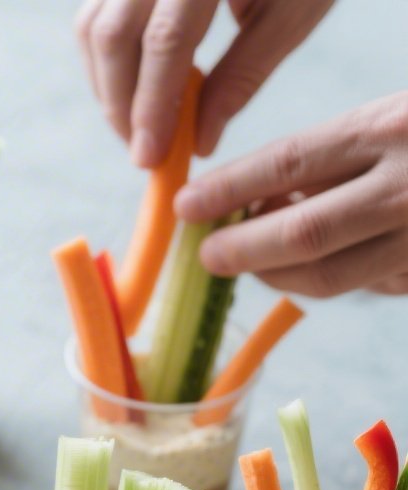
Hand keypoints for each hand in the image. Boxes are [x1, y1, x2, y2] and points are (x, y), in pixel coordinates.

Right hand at [74, 0, 333, 166]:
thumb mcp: (292, 14)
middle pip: (112, 35)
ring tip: (138, 126)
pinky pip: (95, 14)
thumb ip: (242, 76)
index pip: (166, 40)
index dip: (152, 107)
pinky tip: (136, 88)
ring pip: (92, 26)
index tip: (150, 158)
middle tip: (144, 153)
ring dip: (107, 87)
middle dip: (121, 106)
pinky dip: (107, 60)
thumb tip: (198, 143)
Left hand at [174, 94, 407, 297]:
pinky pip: (361, 287)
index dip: (229, 189)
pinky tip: (309, 264)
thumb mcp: (388, 119)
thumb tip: (254, 205)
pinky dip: (326, 277)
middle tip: (207, 254)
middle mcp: (404, 188)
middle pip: (303, 233)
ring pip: (327, 277)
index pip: (290, 163)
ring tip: (252, 260)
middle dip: (243, 249)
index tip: (186, 205)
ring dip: (276, 274)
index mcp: (387, 130)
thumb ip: (326, 161)